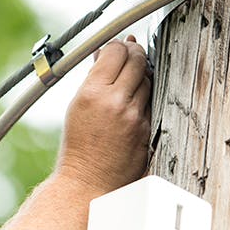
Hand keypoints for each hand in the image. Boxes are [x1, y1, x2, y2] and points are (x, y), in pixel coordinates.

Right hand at [57, 36, 151, 195]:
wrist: (87, 183)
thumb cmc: (78, 148)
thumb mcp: (76, 108)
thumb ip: (92, 79)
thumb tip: (103, 55)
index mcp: (92, 94)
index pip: (115, 51)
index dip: (117, 45)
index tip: (116, 48)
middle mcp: (116, 102)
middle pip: (137, 60)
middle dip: (134, 53)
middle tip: (130, 54)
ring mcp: (135, 117)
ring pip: (148, 79)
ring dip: (142, 74)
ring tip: (131, 77)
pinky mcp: (147, 130)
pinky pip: (152, 102)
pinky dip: (145, 96)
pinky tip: (136, 99)